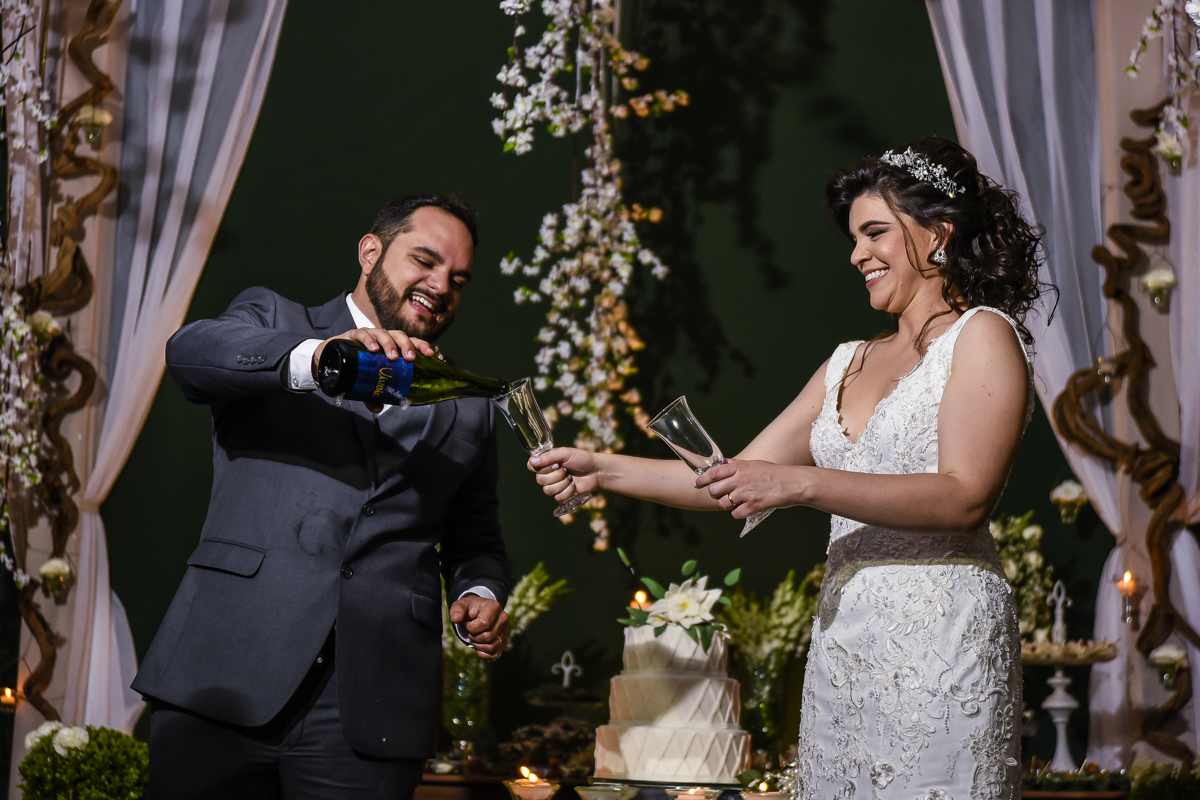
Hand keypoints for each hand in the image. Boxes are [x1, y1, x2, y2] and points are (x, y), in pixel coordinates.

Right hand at [312, 328, 434, 412]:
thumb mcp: (365, 383)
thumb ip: (372, 394)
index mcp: (390, 347)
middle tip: (410, 358)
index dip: (421, 345)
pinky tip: (373, 349)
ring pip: (382, 333)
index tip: (431, 354)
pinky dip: (368, 340)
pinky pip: (362, 334)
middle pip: (399, 335)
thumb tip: (379, 408)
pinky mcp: (352, 335)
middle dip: (407, 345)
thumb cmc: (355, 368)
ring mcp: (367, 335)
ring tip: (392, 356)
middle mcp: (381, 338)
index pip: (410, 342)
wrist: (328, 359)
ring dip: (389, 343)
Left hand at [448, 595, 509, 660]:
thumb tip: (455, 619)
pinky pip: (495, 655)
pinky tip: (478, 649)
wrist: (478, 611)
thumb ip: (456, 610)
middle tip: (469, 632)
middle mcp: (503, 618)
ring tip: (474, 638)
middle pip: (488, 637)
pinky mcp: (504, 641)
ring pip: (491, 647)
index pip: (484, 624)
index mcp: (494, 607)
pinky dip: (484, 655)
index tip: (466, 623)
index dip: (471, 627)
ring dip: (478, 646)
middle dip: (473, 637)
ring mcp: (505, 630)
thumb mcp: (460, 605)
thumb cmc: (468, 609)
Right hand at [528, 447, 600, 502]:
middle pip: (540, 480)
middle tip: (566, 470)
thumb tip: (532, 461)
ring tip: (571, 477)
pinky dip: (568, 491)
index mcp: (546, 462)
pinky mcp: (561, 496)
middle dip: (556, 475)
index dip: (542, 467)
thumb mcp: (565, 453)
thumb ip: (549, 456)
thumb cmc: (582, 459)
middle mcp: (547, 474)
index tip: (555, 464)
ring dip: (563, 484)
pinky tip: (574, 486)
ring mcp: (554, 485)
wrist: (597, 471)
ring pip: (548, 490)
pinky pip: (558, 498)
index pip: (531, 466)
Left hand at [694, 458, 799, 518]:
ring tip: (736, 502)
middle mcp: (741, 479)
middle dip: (715, 495)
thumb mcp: (754, 464)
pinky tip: (745, 508)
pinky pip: (735, 514)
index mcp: (740, 467)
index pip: (713, 472)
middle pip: (714, 490)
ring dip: (727, 505)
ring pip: (723, 503)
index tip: (697, 484)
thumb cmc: (775, 473)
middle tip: (722, 495)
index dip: (702, 479)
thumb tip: (722, 463)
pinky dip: (738, 513)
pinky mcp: (754, 506)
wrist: (794, 483)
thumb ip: (737, 465)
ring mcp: (746, 493)